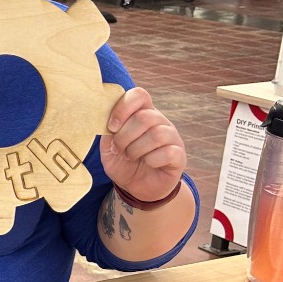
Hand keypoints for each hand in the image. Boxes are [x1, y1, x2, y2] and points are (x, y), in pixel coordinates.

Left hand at [99, 87, 185, 201]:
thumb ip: (108, 131)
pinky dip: (152, 160)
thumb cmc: (122, 162)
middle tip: (118, 150)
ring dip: (136, 149)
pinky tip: (148, 163)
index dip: (123, 108)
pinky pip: (168, 152)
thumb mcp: (108, 146)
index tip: (111, 127)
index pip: (139, 95)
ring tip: (130, 157)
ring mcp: (172, 137)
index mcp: (142, 112)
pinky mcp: (179, 156)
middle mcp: (159, 121)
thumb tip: (103, 118)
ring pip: (157, 134)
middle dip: (125, 136)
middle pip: (144, 117)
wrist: (136, 187)